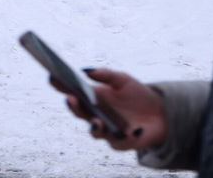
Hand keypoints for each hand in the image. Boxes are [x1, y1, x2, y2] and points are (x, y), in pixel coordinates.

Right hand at [52, 68, 167, 150]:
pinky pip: (120, 141)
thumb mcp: (123, 79)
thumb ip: (106, 75)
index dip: (61, 86)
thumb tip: (86, 71)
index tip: (52, 78)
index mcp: (93, 98)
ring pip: (95, 131)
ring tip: (97, 121)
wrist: (160, 113)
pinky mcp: (120, 142)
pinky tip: (133, 131)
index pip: (73, 93)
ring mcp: (107, 130)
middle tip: (70, 98)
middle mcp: (96, 115)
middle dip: (74, 107)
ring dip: (95, 127)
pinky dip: (127, 136)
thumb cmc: (137, 95)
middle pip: (80, 113)